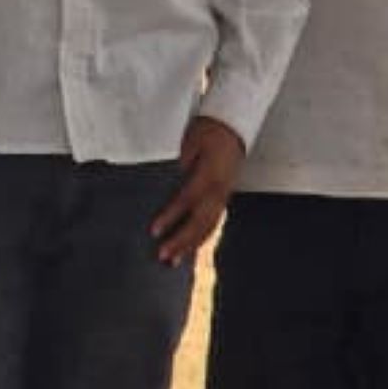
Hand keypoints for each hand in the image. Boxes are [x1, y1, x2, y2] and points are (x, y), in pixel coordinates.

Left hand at [151, 115, 244, 263]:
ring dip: (190, 245)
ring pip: (208, 227)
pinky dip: (200, 238)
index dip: (171, 216)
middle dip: (181, 241)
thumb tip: (169, 182)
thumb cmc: (209, 130)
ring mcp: (223, 197)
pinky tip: (189, 249)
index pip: (187, 200)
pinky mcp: (223, 199)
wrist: (232, 127)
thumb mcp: (191, 140)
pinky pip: (212, 223)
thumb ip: (182, 163)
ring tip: (173, 261)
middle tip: (163, 255)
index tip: (155, 231)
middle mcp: (218, 191)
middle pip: (199, 221)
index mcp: (209, 175)